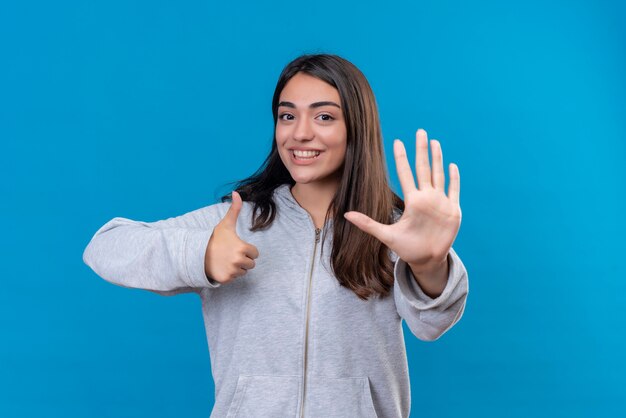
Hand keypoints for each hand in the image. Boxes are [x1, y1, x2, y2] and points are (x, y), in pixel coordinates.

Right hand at [204, 191, 258, 283]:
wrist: (198, 253)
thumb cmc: (215, 238)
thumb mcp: (226, 224)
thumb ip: (235, 209)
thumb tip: (236, 192)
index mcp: (242, 248)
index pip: (255, 253)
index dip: (247, 249)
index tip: (236, 246)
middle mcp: (238, 261)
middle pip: (251, 264)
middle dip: (243, 259)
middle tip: (231, 254)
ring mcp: (232, 271)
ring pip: (243, 271)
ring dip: (237, 267)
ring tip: (226, 260)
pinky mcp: (226, 279)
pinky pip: (235, 278)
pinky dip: (230, 274)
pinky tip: (222, 266)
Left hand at [344, 128, 460, 274]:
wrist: (426, 260)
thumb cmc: (407, 248)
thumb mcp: (385, 235)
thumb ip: (367, 224)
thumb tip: (345, 214)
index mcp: (412, 201)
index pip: (406, 174)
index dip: (402, 158)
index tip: (397, 142)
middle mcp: (426, 198)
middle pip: (424, 168)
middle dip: (422, 150)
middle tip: (420, 131)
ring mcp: (440, 203)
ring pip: (438, 175)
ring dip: (438, 159)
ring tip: (434, 142)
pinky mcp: (453, 211)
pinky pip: (454, 190)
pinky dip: (454, 178)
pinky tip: (451, 165)